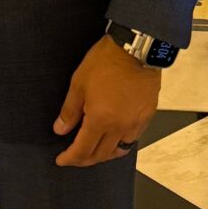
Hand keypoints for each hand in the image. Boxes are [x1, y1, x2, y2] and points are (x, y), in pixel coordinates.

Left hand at [52, 35, 160, 166]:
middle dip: (85, 160)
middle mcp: (120, 126)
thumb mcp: (79, 83)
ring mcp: (136, 122)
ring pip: (119, 150)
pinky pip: (133, 138)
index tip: (62, 160)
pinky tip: (115, 137)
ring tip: (94, 150)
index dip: (70, 158)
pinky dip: (121, 143)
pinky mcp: (147, 115)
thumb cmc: (107, 61)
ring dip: (104, 155)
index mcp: (101, 119)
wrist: (137, 48)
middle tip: (74, 157)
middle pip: (101, 155)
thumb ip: (69, 111)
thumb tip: (60, 129)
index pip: (83, 150)